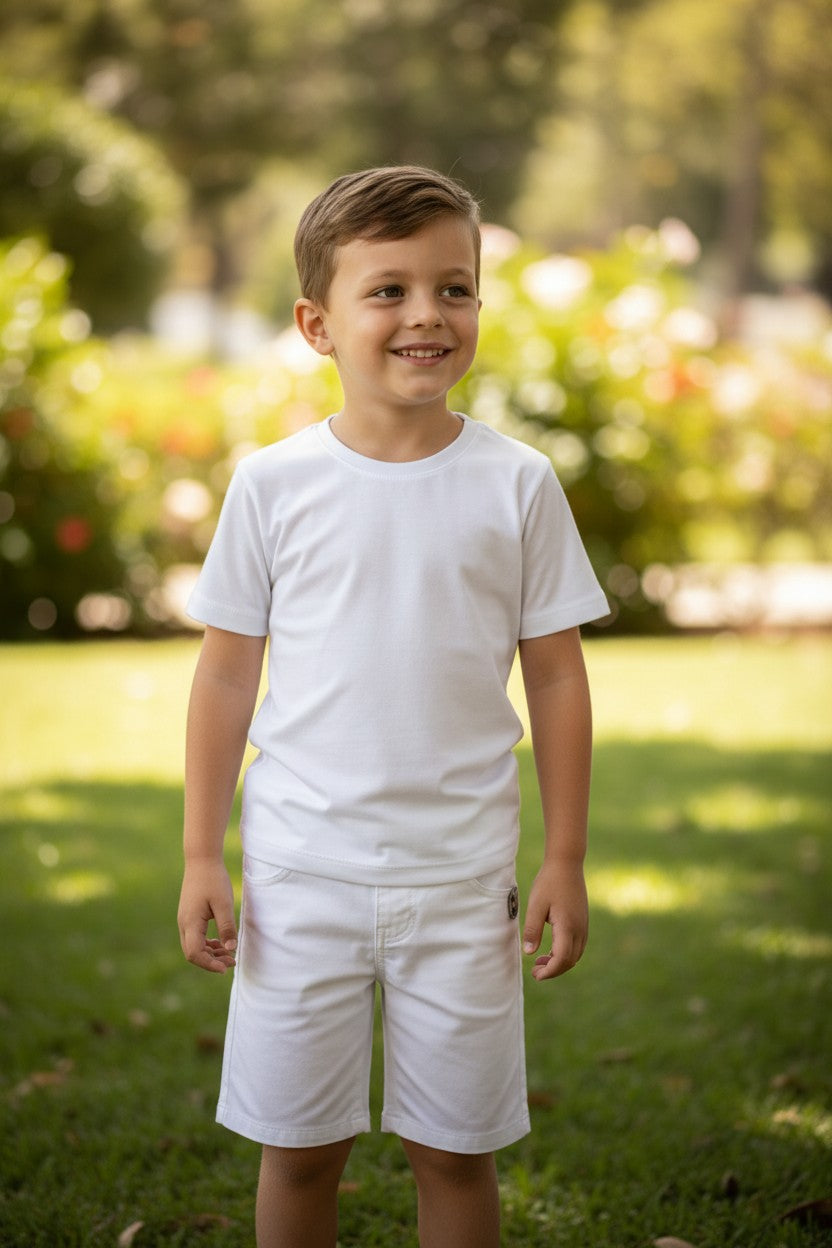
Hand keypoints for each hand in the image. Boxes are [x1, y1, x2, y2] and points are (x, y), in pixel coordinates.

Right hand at [178, 859, 237, 973]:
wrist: (201, 860)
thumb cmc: (213, 880)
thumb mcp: (224, 903)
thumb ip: (226, 927)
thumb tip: (230, 949)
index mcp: (190, 922)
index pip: (194, 953)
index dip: (209, 964)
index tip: (226, 967)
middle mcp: (184, 924)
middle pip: (192, 953)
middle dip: (211, 961)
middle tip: (232, 962)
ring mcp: (185, 920)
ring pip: (194, 946)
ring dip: (210, 953)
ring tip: (229, 954)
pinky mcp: (189, 915)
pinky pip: (195, 937)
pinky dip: (207, 944)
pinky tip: (220, 943)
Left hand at [522, 860, 587, 981]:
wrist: (567, 864)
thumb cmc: (549, 882)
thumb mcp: (535, 905)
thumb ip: (532, 929)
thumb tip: (529, 953)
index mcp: (567, 927)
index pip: (561, 959)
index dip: (549, 971)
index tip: (535, 974)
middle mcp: (579, 929)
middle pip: (570, 961)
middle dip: (553, 970)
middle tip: (535, 971)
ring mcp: (583, 926)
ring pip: (575, 955)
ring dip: (560, 963)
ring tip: (540, 961)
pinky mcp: (583, 922)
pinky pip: (577, 946)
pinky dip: (565, 954)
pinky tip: (551, 949)